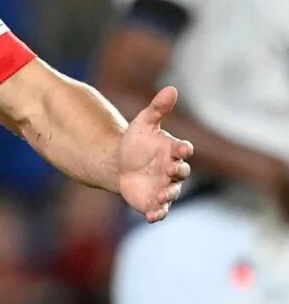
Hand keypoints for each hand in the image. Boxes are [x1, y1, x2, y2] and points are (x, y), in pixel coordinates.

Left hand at [118, 86, 193, 222]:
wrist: (120, 163)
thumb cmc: (136, 141)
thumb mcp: (144, 123)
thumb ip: (158, 108)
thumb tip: (172, 88)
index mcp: (172, 150)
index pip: (183, 149)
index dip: (183, 149)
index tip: (181, 148)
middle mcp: (173, 170)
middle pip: (181, 172)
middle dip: (177, 171)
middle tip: (169, 169)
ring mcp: (165, 187)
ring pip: (172, 193)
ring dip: (168, 195)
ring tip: (161, 195)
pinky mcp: (153, 202)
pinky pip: (159, 210)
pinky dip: (157, 213)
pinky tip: (150, 215)